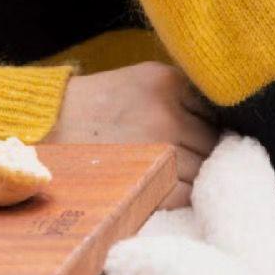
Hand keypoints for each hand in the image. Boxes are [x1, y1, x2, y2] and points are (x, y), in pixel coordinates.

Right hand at [44, 61, 219, 210]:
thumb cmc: (98, 106)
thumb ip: (183, 95)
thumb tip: (227, 123)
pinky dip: (182, 194)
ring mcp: (159, 149)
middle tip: (183, 155)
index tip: (197, 132)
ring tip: (172, 171)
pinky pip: (186, 194)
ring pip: (205, 170)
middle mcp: (167, 113)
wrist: (47, 128)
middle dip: (205, 151)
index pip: (217, 110)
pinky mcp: (148, 181)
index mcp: (168, 81)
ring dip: (196, 174)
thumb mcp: (142, 80)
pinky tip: (164, 185)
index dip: (209, 124)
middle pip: (215, 142)